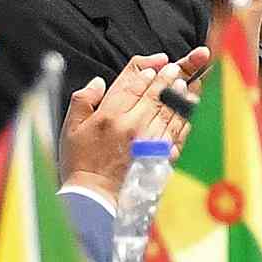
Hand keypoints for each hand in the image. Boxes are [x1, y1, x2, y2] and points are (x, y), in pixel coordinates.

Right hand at [60, 56, 190, 181]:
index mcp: (109, 115)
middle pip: (154, 93)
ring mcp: (149, 139)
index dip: (145, 72)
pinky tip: (190, 107)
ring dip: (179, 93)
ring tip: (185, 82)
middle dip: (167, 77)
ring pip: (170, 108)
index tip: (154, 66)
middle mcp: (132, 124)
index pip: (132, 84)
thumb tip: (99, 82)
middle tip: (176, 67)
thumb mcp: (71, 128)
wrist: (94, 195)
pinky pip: (178, 129)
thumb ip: (83, 100)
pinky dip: (185, 115)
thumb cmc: (81, 162)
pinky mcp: (160, 153)